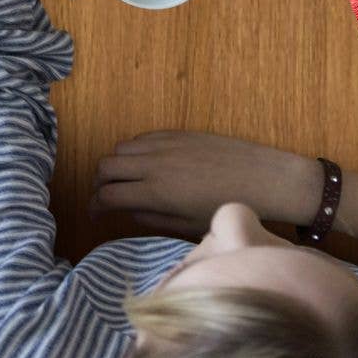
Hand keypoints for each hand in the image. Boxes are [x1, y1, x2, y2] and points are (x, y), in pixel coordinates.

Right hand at [91, 131, 318, 235]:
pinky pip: (141, 137)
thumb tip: (127, 211)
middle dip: (98, 184)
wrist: (263, 179)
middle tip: (105, 198)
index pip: (108, 195)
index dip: (95, 206)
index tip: (95, 214)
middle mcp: (154, 164)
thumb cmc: (228, 209)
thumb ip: (152, 218)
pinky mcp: (176, 132)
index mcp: (157, 192)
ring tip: (124, 181)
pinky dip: (133, 151)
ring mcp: (164, 144)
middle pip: (105, 167)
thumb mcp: (188, 225)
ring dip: (115, 166)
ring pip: (120, 149)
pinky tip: (145, 165)